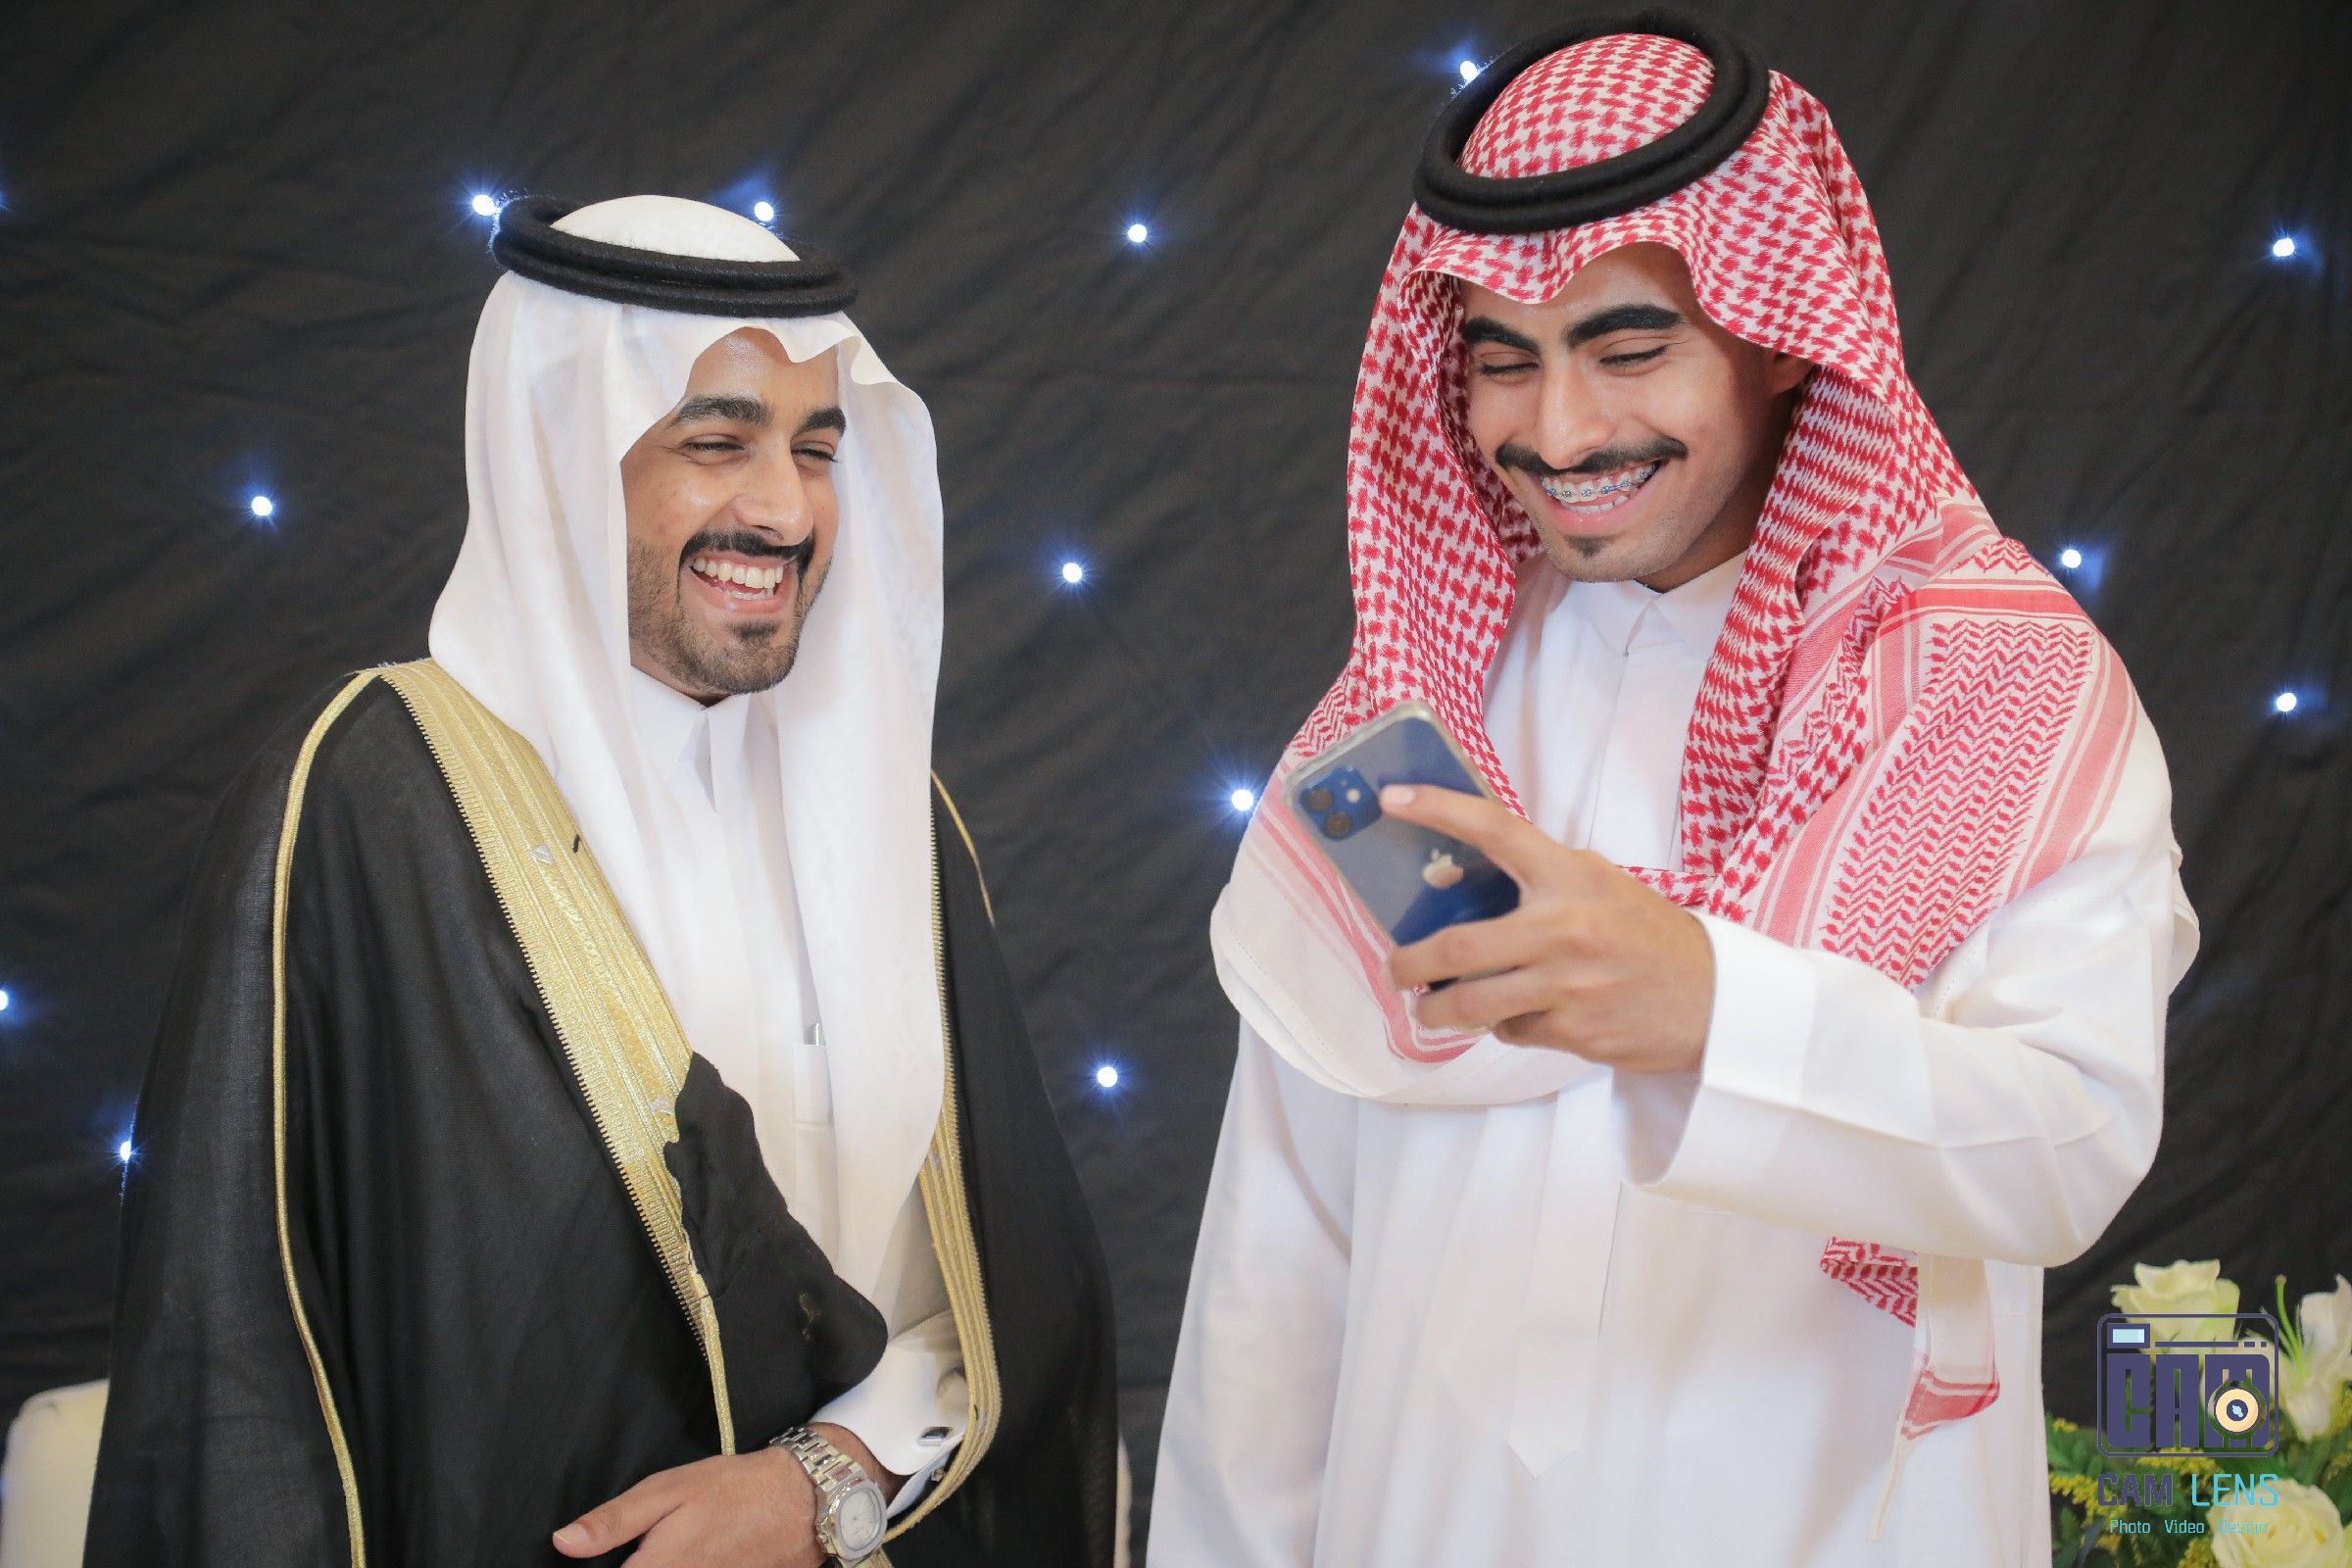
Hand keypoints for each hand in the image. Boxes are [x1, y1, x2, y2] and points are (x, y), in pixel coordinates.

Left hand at [553, 1446, 820, 1566]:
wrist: (802, 1503)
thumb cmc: (731, 1490)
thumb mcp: (668, 1490)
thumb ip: (614, 1521)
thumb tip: (563, 1543)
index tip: (590, 1562)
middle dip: (637, 1565)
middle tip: (646, 1548)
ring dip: (657, 1566)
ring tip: (671, 1548)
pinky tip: (695, 1557)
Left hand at [1379, 784, 1714, 1072]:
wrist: (1715, 999)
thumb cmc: (1647, 935)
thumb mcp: (1599, 886)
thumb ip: (1539, 880)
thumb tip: (1456, 879)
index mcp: (1572, 876)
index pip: (1496, 830)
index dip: (1440, 809)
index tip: (1394, 798)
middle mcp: (1565, 928)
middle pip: (1456, 948)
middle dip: (1408, 964)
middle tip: (1394, 968)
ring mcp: (1567, 985)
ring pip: (1470, 1004)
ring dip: (1437, 1012)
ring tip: (1430, 1009)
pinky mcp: (1573, 1031)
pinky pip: (1510, 1031)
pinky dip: (1502, 1026)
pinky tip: (1520, 1015)